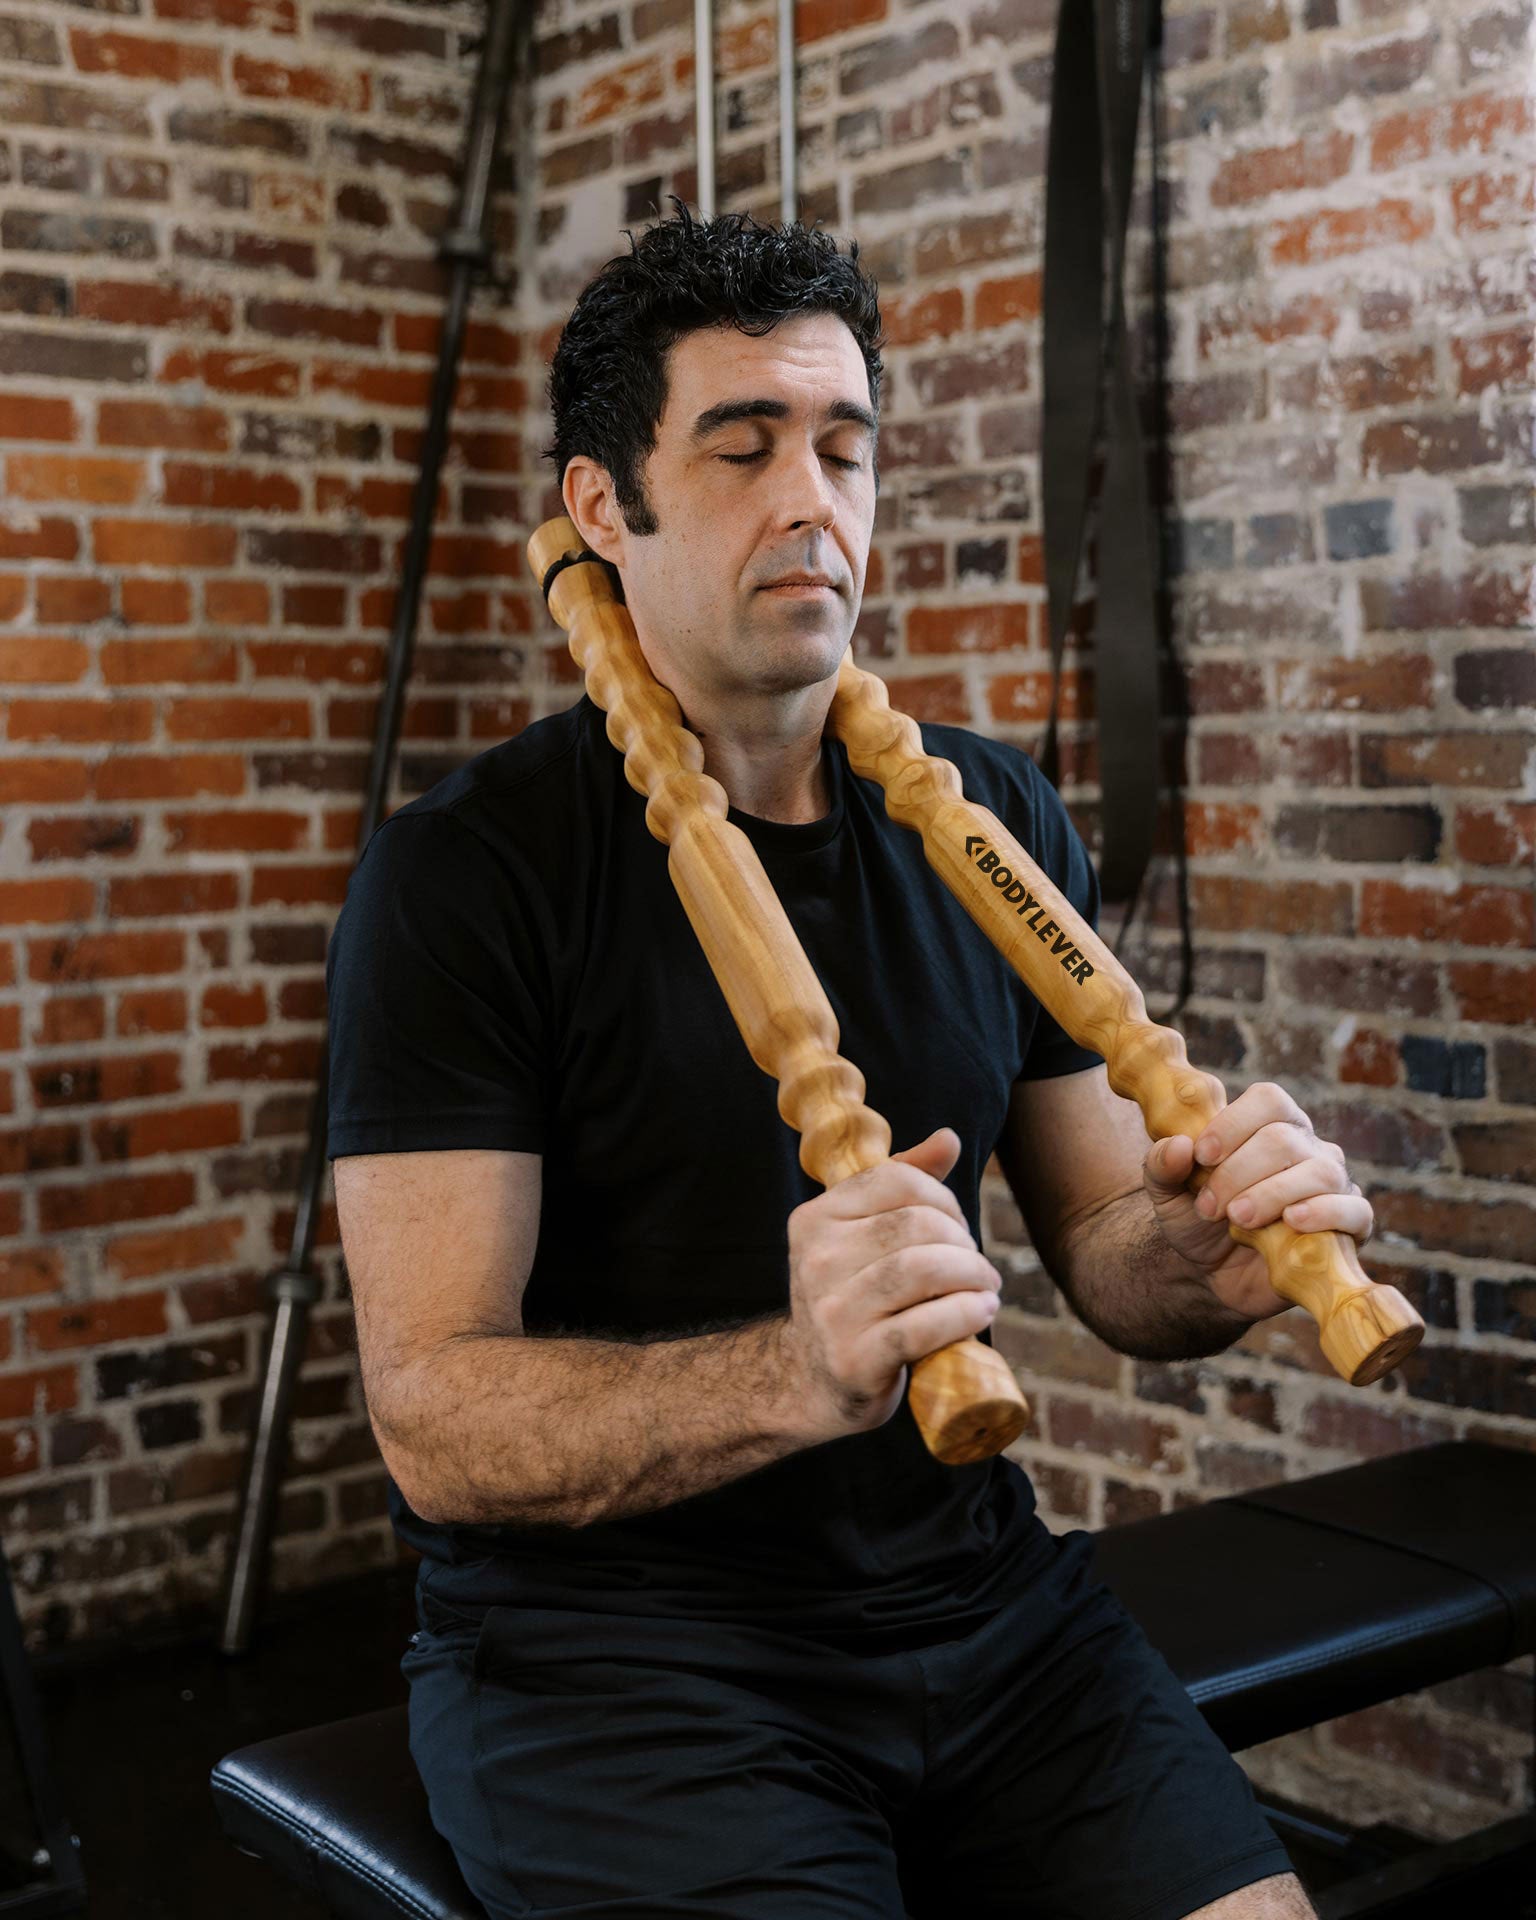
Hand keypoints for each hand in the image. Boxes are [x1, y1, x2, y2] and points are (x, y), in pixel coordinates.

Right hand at [780, 1128, 1000, 1441]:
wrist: (810, 1381)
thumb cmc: (852, 1297)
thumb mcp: (861, 1236)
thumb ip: (902, 1183)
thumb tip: (948, 1139)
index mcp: (814, 1219)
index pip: (896, 1181)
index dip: (944, 1198)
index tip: (958, 1226)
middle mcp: (816, 1260)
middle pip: (917, 1226)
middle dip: (963, 1242)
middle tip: (978, 1266)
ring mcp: (832, 1312)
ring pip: (923, 1270)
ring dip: (972, 1276)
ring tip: (987, 1288)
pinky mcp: (855, 1359)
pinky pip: (924, 1326)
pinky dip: (966, 1314)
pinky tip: (982, 1312)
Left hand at [1141, 1083, 1372, 1323]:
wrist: (1217, 1275)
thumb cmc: (1199, 1220)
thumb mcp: (1166, 1194)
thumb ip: (1161, 1166)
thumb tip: (1178, 1145)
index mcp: (1268, 1125)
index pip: (1268, 1100)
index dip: (1234, 1124)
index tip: (1202, 1156)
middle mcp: (1307, 1147)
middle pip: (1284, 1139)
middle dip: (1239, 1173)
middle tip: (1209, 1207)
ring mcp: (1334, 1185)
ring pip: (1319, 1172)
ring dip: (1271, 1195)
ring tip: (1238, 1219)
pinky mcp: (1350, 1226)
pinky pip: (1355, 1210)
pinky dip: (1324, 1213)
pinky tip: (1292, 1222)